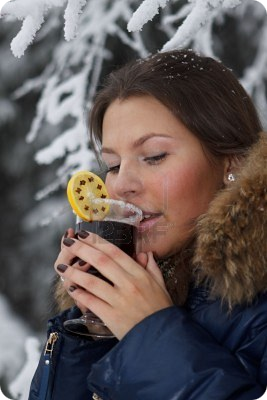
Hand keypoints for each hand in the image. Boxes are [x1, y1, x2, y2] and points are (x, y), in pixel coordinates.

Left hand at [54, 230, 172, 339]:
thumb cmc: (160, 310)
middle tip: (69, 243)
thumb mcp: (160, 285)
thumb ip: (152, 268)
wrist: (160, 337)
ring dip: (74, 273)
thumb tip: (146, 254)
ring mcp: (118, 300)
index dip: (97, 242)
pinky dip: (80, 294)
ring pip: (92, 282)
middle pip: (101, 262)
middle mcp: (128, 284)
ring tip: (62, 267)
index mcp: (139, 274)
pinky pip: (91, 302)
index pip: (115, 252)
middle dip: (82, 250)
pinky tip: (71, 289)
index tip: (84, 234)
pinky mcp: (111, 316)